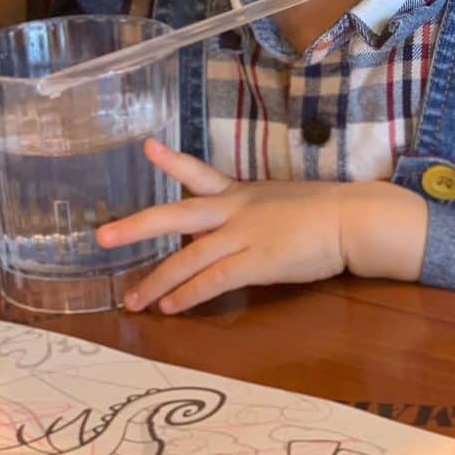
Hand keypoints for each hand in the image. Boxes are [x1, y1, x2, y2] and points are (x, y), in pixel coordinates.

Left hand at [96, 140, 425, 313]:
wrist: (352, 219)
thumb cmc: (323, 212)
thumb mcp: (279, 202)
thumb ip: (249, 215)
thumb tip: (223, 232)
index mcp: (242, 192)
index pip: (200, 172)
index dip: (171, 161)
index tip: (146, 147)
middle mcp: (235, 208)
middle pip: (176, 214)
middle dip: (137, 225)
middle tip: (103, 236)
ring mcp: (244, 234)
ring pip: (188, 256)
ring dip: (157, 280)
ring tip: (133, 298)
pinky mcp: (257, 261)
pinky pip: (213, 280)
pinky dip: (188, 294)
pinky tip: (170, 307)